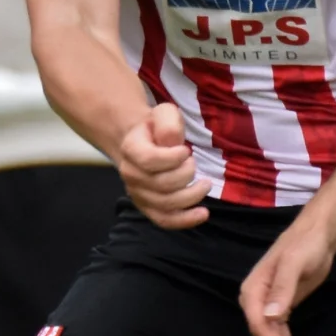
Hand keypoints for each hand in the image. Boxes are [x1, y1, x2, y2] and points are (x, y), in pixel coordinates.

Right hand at [115, 100, 207, 227]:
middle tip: (194, 163)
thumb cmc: (158, 128)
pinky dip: (186, 220)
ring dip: (191, 195)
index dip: (172, 157)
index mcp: (131, 149)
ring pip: (166, 204)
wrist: (146, 143)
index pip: (149, 160)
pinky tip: (203, 213)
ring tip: (205, 184)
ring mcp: (138, 194)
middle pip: (161, 184)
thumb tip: (172, 144)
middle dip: (186, 174)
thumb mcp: (164, 114)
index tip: (186, 150)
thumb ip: (168, 124)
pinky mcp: (149, 208)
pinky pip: (165, 220)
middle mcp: (130, 174)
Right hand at [240, 218, 335, 335]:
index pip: (257, 325)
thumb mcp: (294, 263)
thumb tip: (270, 316)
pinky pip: (282, 335)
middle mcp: (255, 301)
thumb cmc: (303, 245)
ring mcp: (267, 307)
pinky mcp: (281, 309)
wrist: (316, 236)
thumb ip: (282, 289)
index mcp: (252, 291)